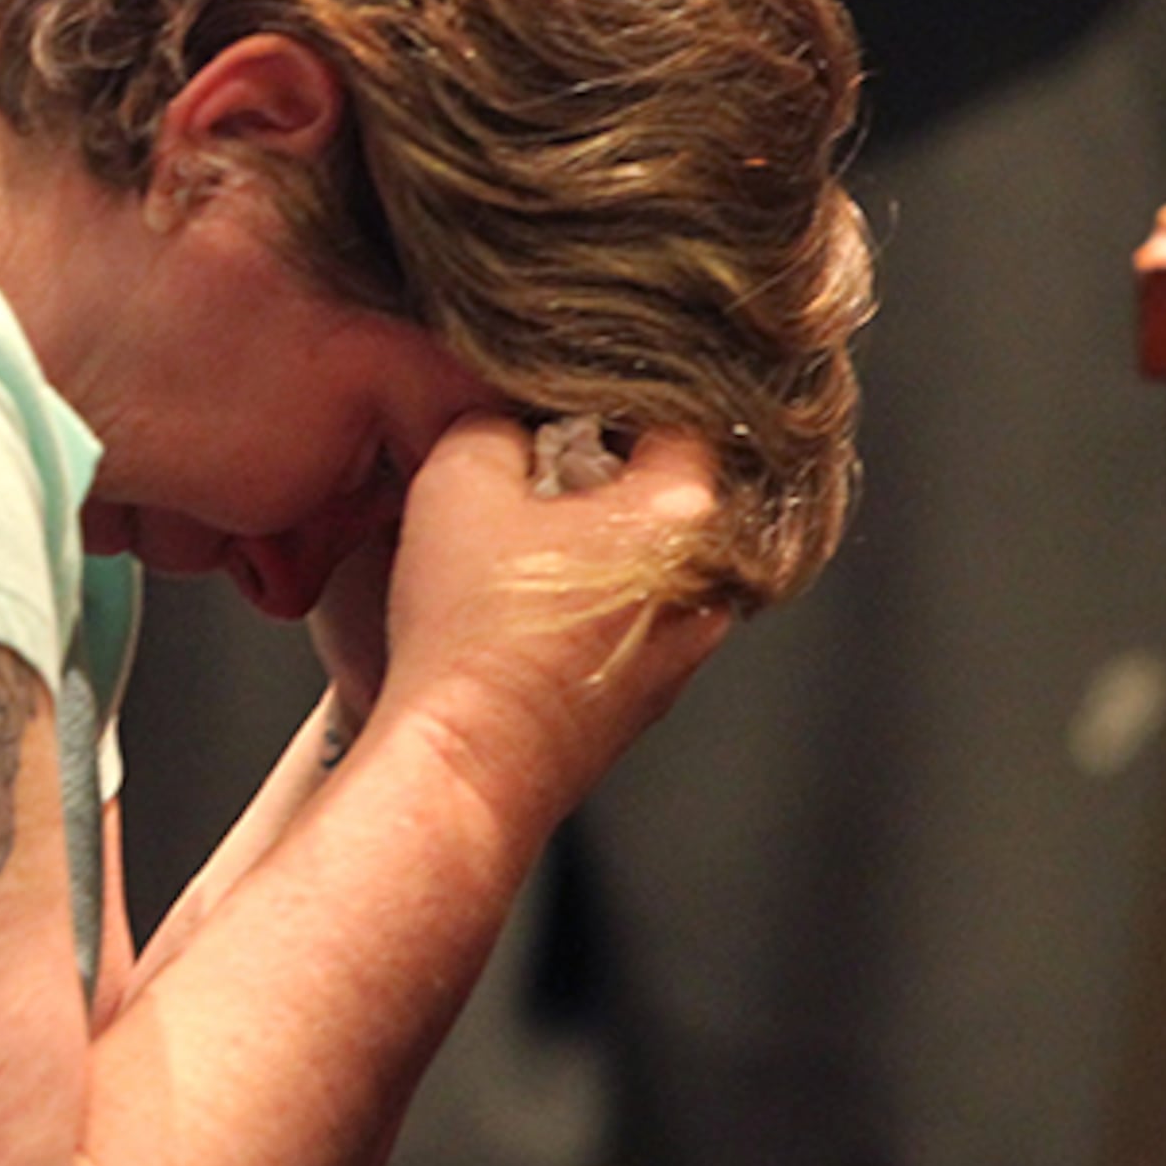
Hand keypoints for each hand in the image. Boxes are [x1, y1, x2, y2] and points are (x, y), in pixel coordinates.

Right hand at [350, 418, 730, 829]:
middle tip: (528, 482)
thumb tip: (510, 430)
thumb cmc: (474, 629)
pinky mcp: (648, 697)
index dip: (605, 403)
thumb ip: (494, 425)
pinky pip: (630, 622)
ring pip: (647, 564)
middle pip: (663, 497)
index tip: (557, 412)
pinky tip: (520, 615)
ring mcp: (685, 651)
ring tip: (516, 555)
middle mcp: (708, 585)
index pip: (675, 418)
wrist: (469, 761)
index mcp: (686, 517)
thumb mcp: (457, 478)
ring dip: (592, 547)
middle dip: (599, 481)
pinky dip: (588, 607)